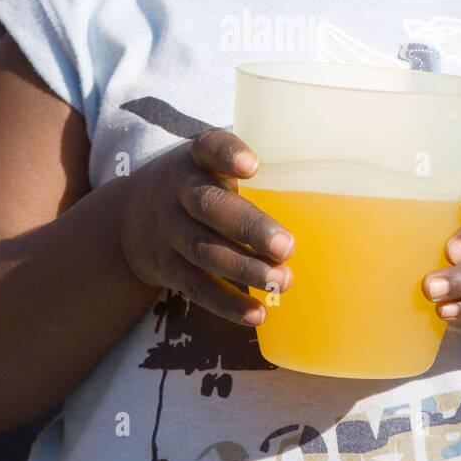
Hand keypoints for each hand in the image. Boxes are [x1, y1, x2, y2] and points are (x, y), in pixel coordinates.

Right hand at [116, 127, 293, 326]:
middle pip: (209, 207)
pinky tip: (257, 314)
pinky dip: (227, 303)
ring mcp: (169, 232)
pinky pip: (197, 287)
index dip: (227, 154)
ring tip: (282, 281)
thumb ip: (251, 172)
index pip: (207, 147)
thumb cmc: (200, 185)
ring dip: (244, 269)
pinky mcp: (169, 268)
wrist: (131, 219)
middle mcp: (177, 193)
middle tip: (286, 246)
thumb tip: (328, 193)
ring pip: (204, 251)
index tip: (253, 165)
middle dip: (248, 227)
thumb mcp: (210, 165)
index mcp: (194, 159)